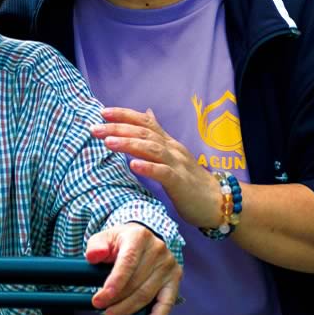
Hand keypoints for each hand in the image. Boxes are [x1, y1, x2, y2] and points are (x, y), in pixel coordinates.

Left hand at [85, 222, 180, 314]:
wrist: (142, 238)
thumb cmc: (121, 241)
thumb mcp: (105, 237)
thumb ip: (96, 246)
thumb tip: (93, 256)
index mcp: (139, 237)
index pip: (127, 263)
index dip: (114, 284)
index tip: (99, 299)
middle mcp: (157, 249)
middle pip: (136, 282)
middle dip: (117, 300)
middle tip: (101, 308)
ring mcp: (168, 264)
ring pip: (147, 294)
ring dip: (128, 309)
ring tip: (112, 314)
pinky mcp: (175, 277)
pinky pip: (167, 301)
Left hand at [93, 107, 222, 228]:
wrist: (218, 202)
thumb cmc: (192, 181)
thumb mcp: (174, 154)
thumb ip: (159, 136)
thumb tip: (147, 112)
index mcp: (168, 143)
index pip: (145, 122)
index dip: (124, 115)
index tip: (102, 112)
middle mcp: (172, 149)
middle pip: (144, 133)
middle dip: (118, 128)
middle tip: (95, 128)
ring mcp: (178, 164)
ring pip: (152, 149)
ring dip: (129, 144)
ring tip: (108, 142)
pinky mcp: (181, 183)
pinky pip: (164, 173)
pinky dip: (148, 167)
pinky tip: (133, 165)